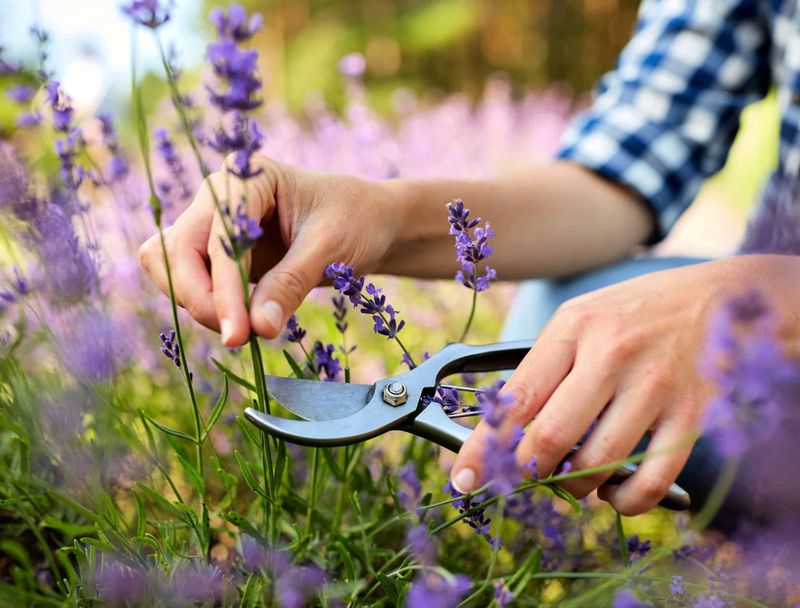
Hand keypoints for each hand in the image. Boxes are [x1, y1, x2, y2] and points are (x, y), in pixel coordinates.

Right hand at [139, 154, 400, 345]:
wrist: (372, 223)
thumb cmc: (357, 221)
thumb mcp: (330, 248)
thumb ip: (291, 284)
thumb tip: (257, 328)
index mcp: (247, 177)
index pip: (216, 237)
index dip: (222, 288)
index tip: (239, 333)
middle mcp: (220, 195)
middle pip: (175, 250)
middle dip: (200, 298)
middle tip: (238, 337)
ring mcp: (214, 223)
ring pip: (172, 267)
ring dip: (198, 303)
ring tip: (245, 330)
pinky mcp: (217, 253)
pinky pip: (189, 281)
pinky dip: (206, 305)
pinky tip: (241, 322)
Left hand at [449, 259, 743, 514]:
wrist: (722, 299)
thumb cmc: (637, 313)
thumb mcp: (582, 319)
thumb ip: (545, 367)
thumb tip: (505, 428)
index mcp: (573, 329)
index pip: (516, 399)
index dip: (483, 447)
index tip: (464, 478)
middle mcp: (611, 355)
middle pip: (550, 438)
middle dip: (527, 472)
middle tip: (524, 479)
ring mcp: (654, 385)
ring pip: (596, 465)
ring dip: (574, 487)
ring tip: (573, 480)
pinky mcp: (692, 415)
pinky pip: (649, 481)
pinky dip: (624, 502)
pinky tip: (615, 494)